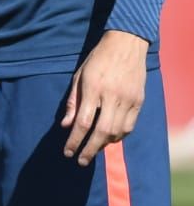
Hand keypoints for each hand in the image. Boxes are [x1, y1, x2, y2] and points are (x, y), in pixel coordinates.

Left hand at [62, 30, 148, 166]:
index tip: (67, 152)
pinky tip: (109, 138)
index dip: (74, 140)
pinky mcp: (139, 100)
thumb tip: (66, 126)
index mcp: (94, 89)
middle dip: (90, 149)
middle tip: (81, 161)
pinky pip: (130, 125)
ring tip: (93, 149)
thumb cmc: (97, 60)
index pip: (83, 123)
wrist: (126, 44)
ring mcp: (129, 99)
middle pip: (102, 131)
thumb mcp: (78, 76)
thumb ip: (73, 102)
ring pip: (118, 131)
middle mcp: (113, 96)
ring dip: (104, 144)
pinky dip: (119, 135)